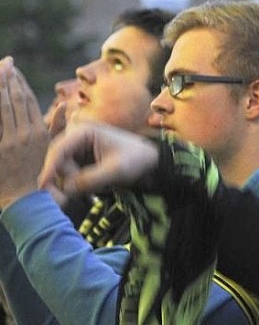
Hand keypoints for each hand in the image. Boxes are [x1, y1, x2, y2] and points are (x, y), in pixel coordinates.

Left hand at [0, 57, 49, 208]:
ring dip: (0, 87)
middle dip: (9, 78)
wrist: (24, 199)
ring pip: (5, 106)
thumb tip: (66, 106)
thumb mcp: (50, 149)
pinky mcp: (0, 148)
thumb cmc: (37, 176)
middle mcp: (26, 133)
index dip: (20, 82)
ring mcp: (11, 141)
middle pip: (16, 99)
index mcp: (39, 132)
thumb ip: (56, 126)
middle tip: (4, 62)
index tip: (13, 67)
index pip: (28, 100)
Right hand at [38, 122, 158, 202]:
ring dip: (71, 182)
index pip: (59, 149)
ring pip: (62, 170)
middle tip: (80, 193)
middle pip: (57, 161)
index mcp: (84, 131)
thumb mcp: (116, 170)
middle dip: (64, 178)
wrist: (150, 162)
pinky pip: (69, 175)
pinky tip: (91, 190)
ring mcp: (77, 150)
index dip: (50, 168)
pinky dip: (75, 184)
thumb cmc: (137, 160)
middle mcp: (76, 137)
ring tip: (94, 189)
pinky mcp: (80, 161)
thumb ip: (90, 179)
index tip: (43, 186)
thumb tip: (66, 189)